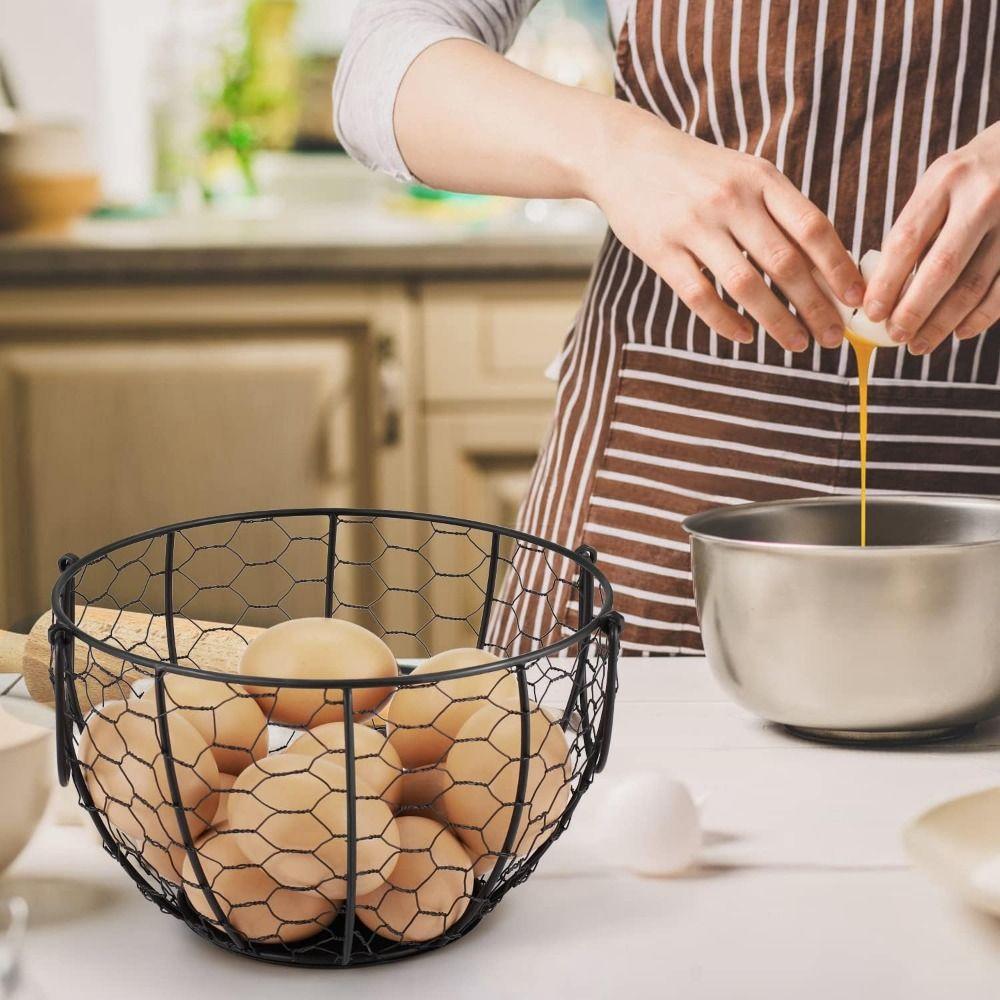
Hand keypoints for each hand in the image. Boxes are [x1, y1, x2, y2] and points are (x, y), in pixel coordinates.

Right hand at [585, 110, 863, 351]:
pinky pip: (699, 295)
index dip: (839, 268)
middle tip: (834, 335)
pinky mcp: (661, 250)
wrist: (626, 154)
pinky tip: (745, 336)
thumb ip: (781, 213)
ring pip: (745, 284)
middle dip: (816, 305)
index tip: (857, 299)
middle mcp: (731, 200)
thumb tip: (826, 266)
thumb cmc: (698, 172)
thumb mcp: (746, 174)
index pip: (812, 228)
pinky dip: (725, 321)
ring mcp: (694, 226)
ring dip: (777, 321)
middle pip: (784, 263)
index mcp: (761, 179)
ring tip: (798, 343)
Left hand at [863, 122, 999, 354]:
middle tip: (896, 336)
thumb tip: (882, 292)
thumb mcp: (937, 186)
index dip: (886, 283)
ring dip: (943, 322)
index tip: (871, 313)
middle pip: (941, 268)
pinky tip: (959, 332)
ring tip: (920, 344)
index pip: (906, 241)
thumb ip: (914, 230)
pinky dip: (981, 317)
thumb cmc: (969, 177)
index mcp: (945, 181)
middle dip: (913, 310)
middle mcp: (982, 198)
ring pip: (973, 285)